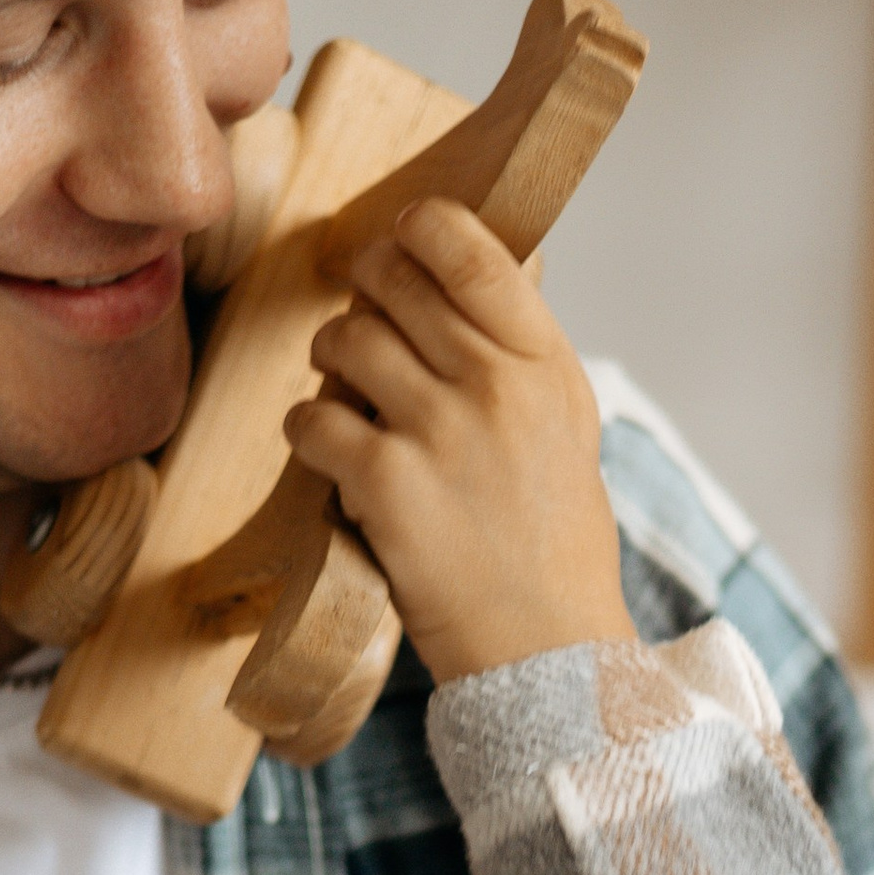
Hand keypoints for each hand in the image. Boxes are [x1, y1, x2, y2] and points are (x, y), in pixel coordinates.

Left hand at [285, 196, 635, 681]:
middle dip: (362, 292)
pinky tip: (327, 450)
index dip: (419, 229)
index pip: (472, 250)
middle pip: (393, 281)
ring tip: (344, 389)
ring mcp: (439, 431)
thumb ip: (520, 352)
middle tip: (360, 321)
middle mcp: (496, 385)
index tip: (401, 240)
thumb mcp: (566, 424)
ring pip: (344, 341)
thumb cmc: (552, 541)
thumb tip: (473, 271)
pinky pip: (313, 419)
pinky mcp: (387, 483)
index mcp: (546, 362)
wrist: (547, 645)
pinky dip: (307, 430)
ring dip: (330, 358)